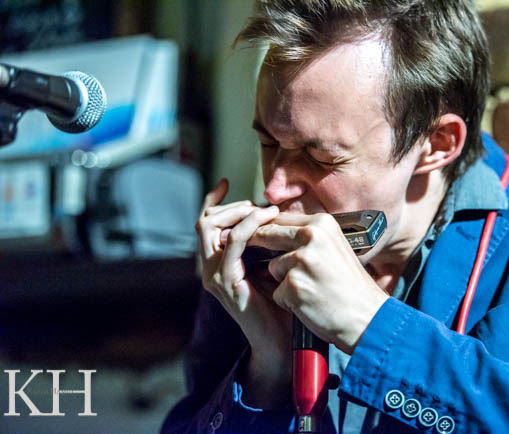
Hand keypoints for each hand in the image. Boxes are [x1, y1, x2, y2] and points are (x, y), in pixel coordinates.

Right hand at [195, 179, 292, 401]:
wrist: (279, 340)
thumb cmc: (278, 304)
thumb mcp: (268, 266)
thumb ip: (262, 244)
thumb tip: (273, 215)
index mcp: (216, 263)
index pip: (206, 224)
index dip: (214, 201)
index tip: (227, 182)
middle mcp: (209, 267)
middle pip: (205, 221)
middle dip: (232, 205)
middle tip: (258, 204)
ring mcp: (214, 274)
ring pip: (211, 226)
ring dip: (239, 211)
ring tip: (264, 210)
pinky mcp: (225, 281)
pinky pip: (233, 242)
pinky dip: (249, 226)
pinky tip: (267, 220)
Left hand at [250, 212, 389, 353]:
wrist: (368, 316)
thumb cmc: (351, 286)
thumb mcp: (334, 248)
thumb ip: (309, 237)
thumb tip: (275, 229)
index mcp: (322, 223)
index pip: (281, 219)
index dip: (267, 229)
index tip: (260, 236)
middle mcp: (311, 236)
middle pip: (269, 236)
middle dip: (263, 248)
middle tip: (269, 261)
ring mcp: (302, 260)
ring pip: (273, 267)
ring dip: (284, 281)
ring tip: (311, 289)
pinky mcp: (293, 284)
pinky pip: (277, 292)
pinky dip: (288, 301)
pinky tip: (309, 303)